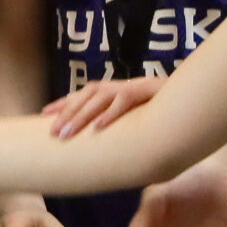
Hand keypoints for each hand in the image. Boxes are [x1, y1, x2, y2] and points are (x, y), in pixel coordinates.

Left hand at [42, 75, 163, 138]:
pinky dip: (110, 114)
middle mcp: (115, 87)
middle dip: (66, 113)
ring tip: (67, 132)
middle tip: (53, 132)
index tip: (43, 114)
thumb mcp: (130, 113)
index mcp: (110, 91)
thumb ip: (114, 120)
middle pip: (85, 96)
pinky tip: (98, 127)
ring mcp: (128, 87)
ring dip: (81, 115)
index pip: (81, 95)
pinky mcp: (143, 91)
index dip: (62, 103)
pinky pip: (123, 102)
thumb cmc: (156, 106)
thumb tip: (97, 139)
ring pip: (98, 99)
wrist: (183, 94)